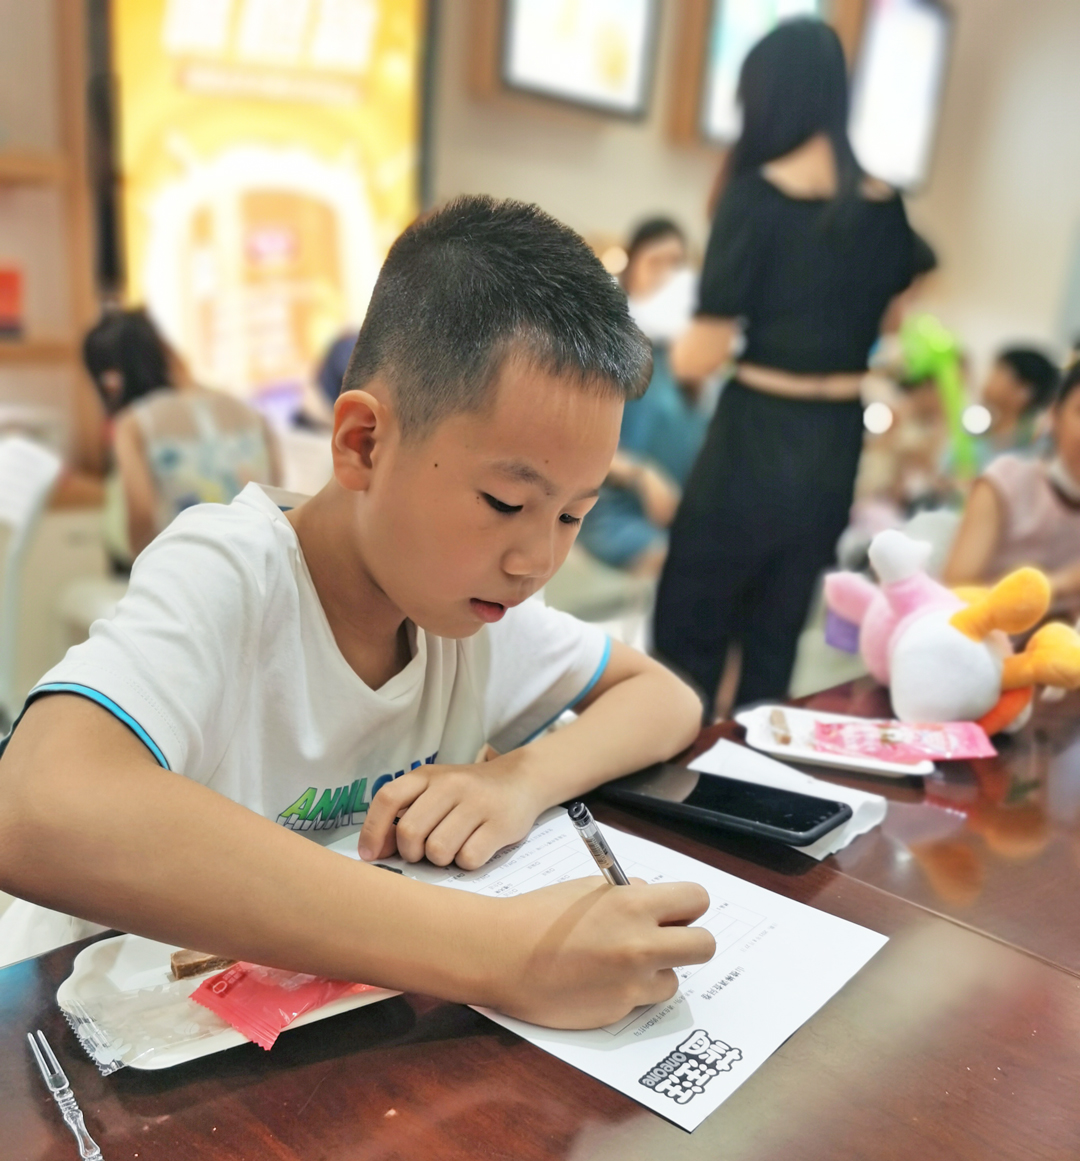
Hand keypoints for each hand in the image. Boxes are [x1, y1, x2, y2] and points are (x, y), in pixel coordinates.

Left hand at [358, 757, 545, 869]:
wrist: (521, 780)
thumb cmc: (468, 793)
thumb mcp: (434, 791)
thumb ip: (406, 814)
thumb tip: (377, 851)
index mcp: (427, 776)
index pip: (388, 798)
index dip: (372, 831)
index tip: (371, 855)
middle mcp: (451, 785)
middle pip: (410, 832)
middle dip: (411, 853)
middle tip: (424, 852)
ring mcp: (477, 803)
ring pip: (438, 850)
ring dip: (441, 860)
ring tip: (453, 847)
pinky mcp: (500, 824)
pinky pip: (468, 859)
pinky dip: (467, 862)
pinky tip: (474, 848)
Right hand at [484, 877, 714, 1028]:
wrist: (502, 954)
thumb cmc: (540, 914)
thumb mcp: (591, 889)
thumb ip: (631, 895)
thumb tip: (657, 905)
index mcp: (635, 905)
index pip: (697, 900)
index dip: (688, 905)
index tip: (676, 910)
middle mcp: (641, 945)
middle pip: (704, 946)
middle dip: (689, 940)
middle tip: (665, 938)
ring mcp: (632, 983)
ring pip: (674, 979)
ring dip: (657, 971)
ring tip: (621, 962)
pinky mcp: (617, 1011)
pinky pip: (641, 1000)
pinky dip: (629, 991)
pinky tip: (598, 979)